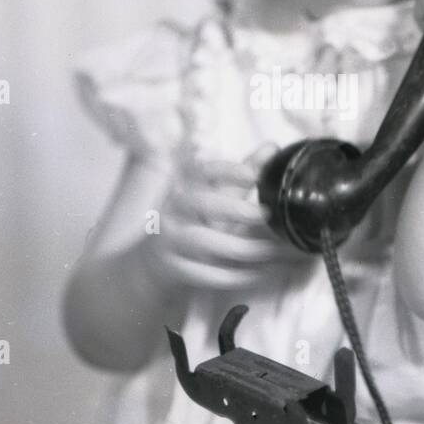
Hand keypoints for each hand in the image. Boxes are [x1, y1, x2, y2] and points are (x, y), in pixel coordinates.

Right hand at [146, 143, 313, 290]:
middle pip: (202, 203)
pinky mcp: (173, 269)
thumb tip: (273, 148)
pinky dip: (235, 276)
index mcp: (185, 187)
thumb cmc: (192, 222)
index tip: (253, 174)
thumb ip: (242, 173)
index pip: (202, 170)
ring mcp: (169, 240)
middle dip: (237, 209)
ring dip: (243, 248)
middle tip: (268, 215)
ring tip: (273, 252)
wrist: (151, 265)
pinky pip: (204, 273)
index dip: (227, 170)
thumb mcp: (215, 196)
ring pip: (204, 241)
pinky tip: (259, 274)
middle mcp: (173, 209)